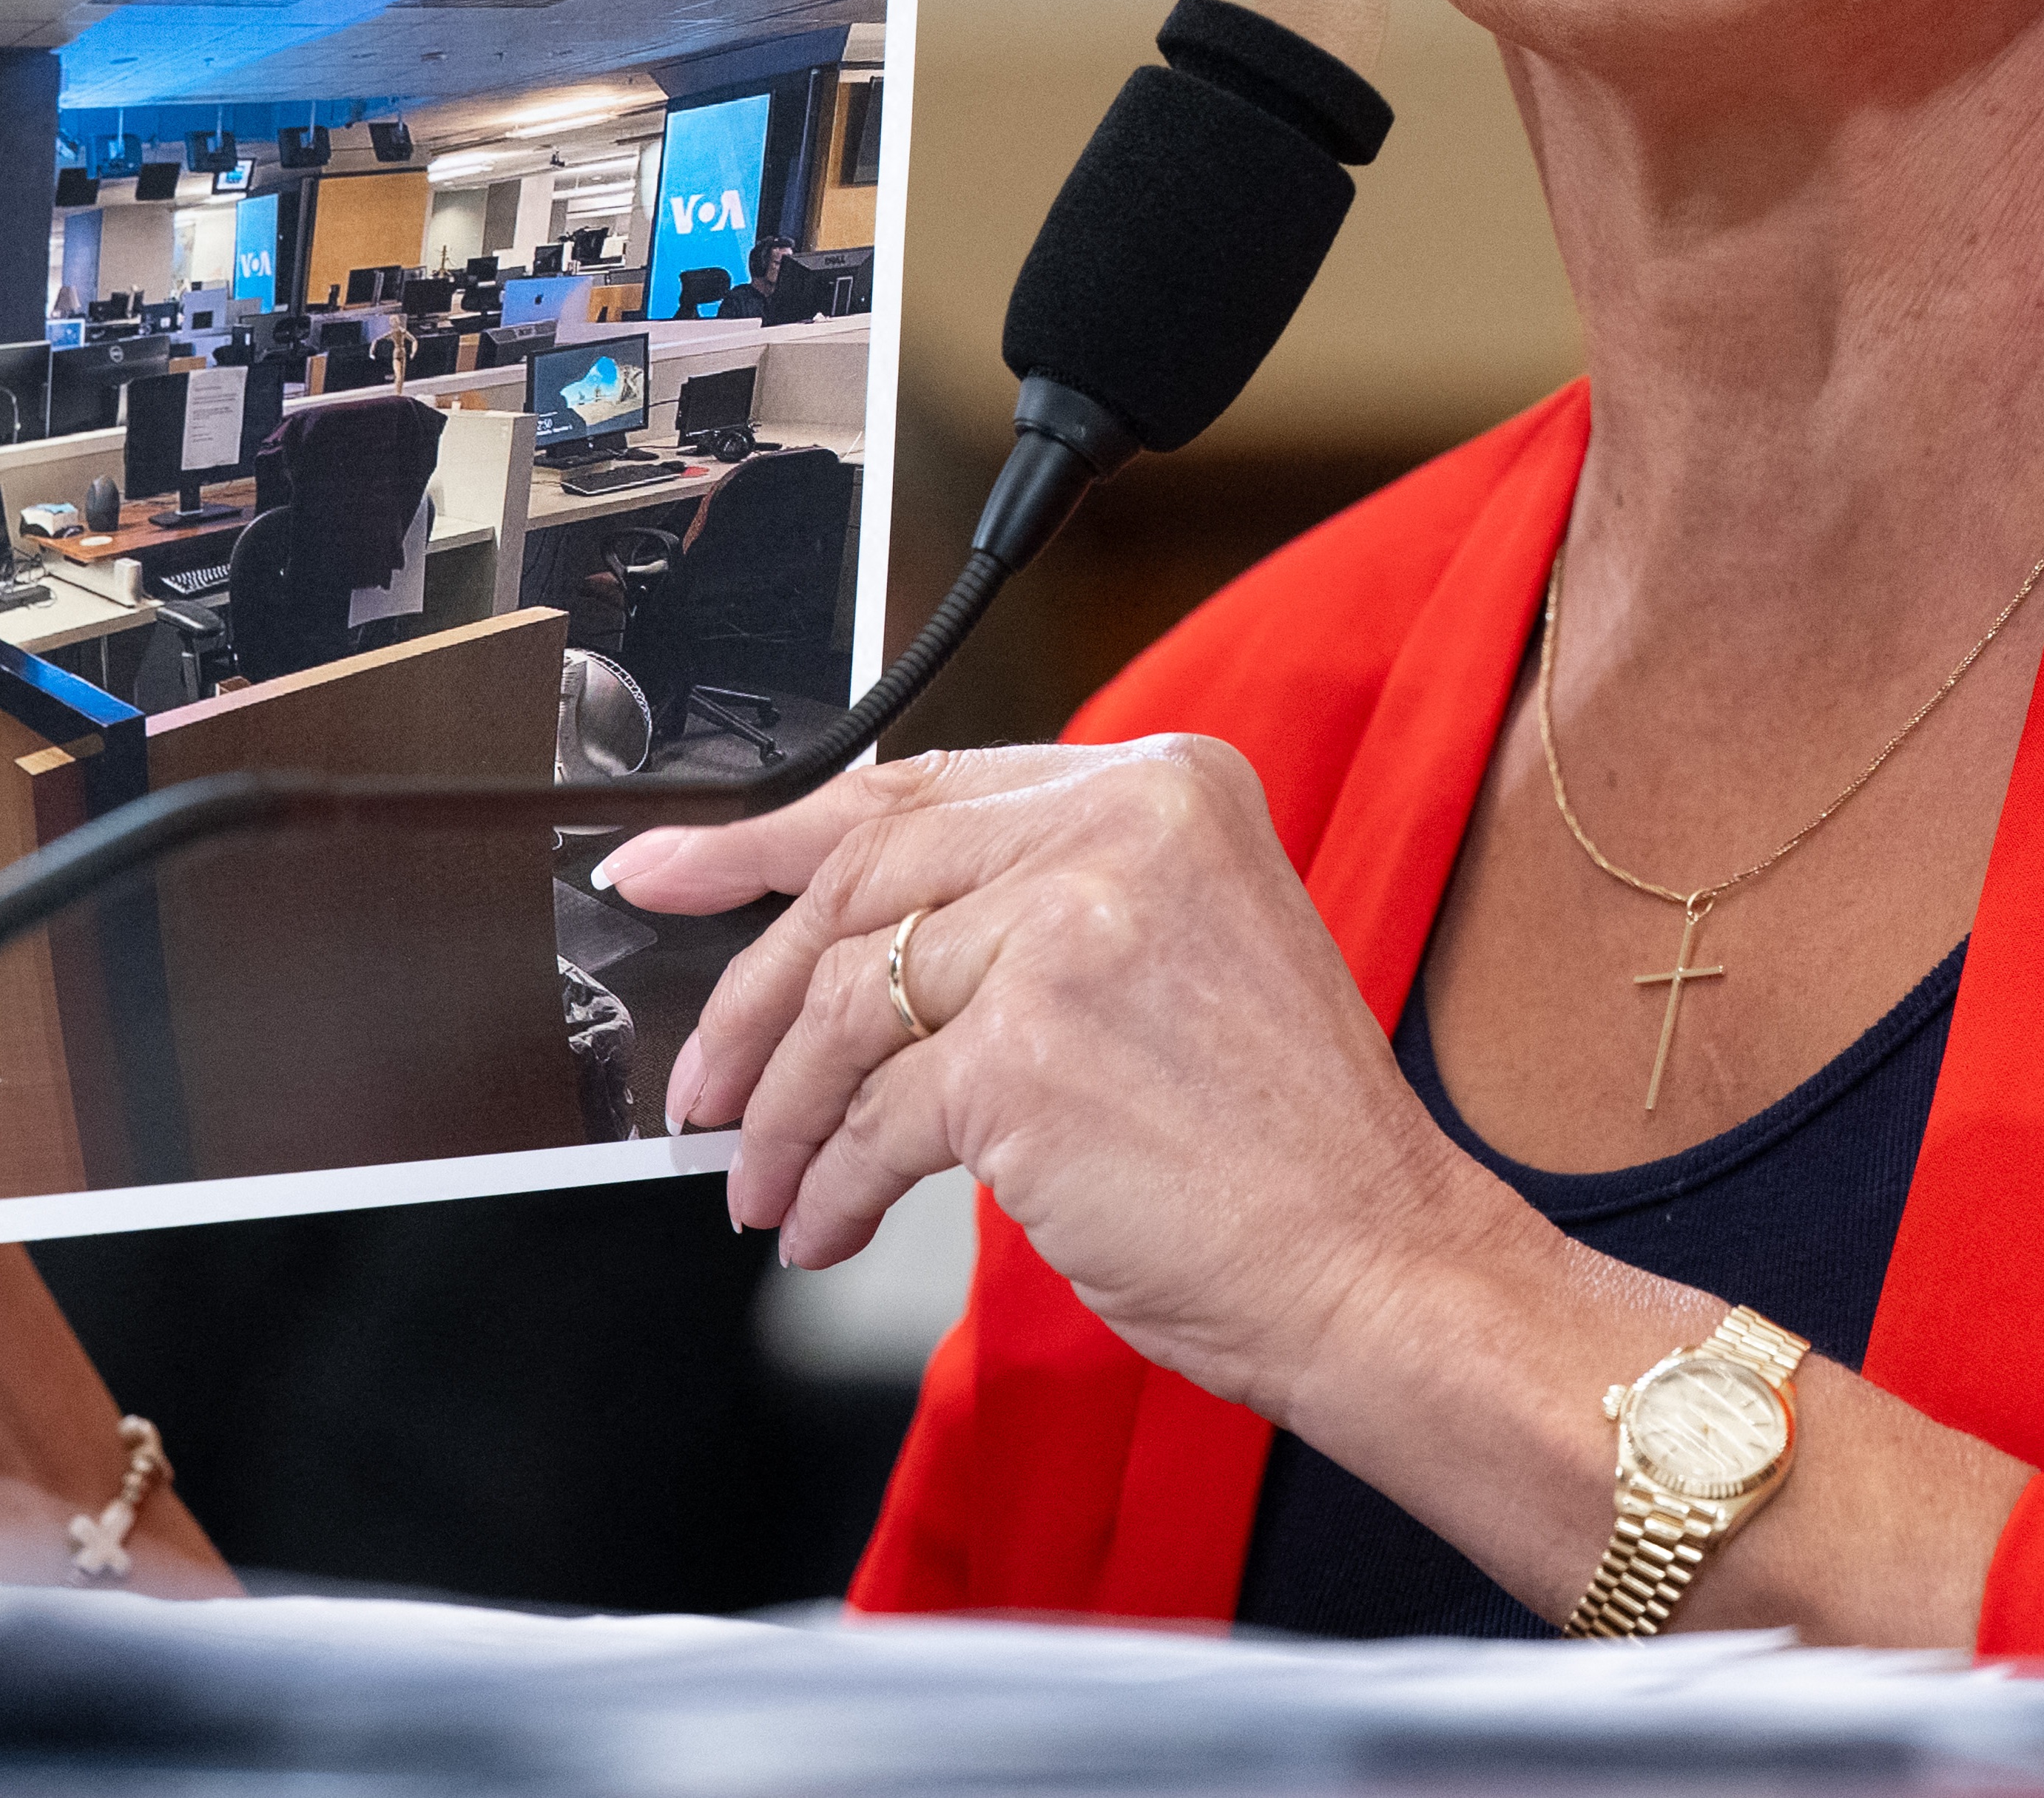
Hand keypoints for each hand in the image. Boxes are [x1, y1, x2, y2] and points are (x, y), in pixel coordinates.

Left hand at [604, 739, 1516, 1420]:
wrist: (1375, 1260)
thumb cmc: (1282, 1141)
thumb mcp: (1176, 952)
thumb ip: (1039, 902)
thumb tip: (840, 941)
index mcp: (1165, 782)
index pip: (917, 791)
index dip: (767, 835)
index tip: (668, 871)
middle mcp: (1119, 827)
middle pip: (859, 887)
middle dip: (747, 999)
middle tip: (699, 1084)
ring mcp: (1070, 931)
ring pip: (845, 1007)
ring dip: (784, 1115)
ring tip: (767, 1184)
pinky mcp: (1027, 1053)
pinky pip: (873, 1119)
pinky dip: (833, 1186)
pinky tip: (832, 1226)